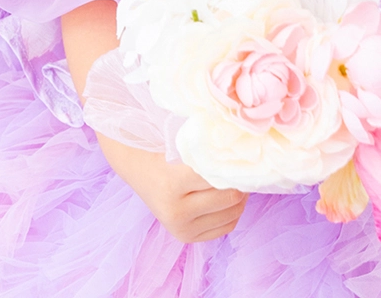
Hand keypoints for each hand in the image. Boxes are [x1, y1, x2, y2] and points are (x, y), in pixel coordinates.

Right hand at [97, 134, 247, 242]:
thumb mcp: (181, 144)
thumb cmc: (161, 148)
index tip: (243, 153)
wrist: (135, 165)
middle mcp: (176, 211)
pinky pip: (226, 227)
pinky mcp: (185, 237)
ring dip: (240, 196)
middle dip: (240, 180)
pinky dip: (233, 212)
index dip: (233, 163)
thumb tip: (244, 155)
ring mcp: (180, 228)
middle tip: (244, 166)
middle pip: (229, 196)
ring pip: (232, 214)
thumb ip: (208, 152)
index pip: (218, 175)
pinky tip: (228, 196)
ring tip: (237, 179)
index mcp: (172, 183)